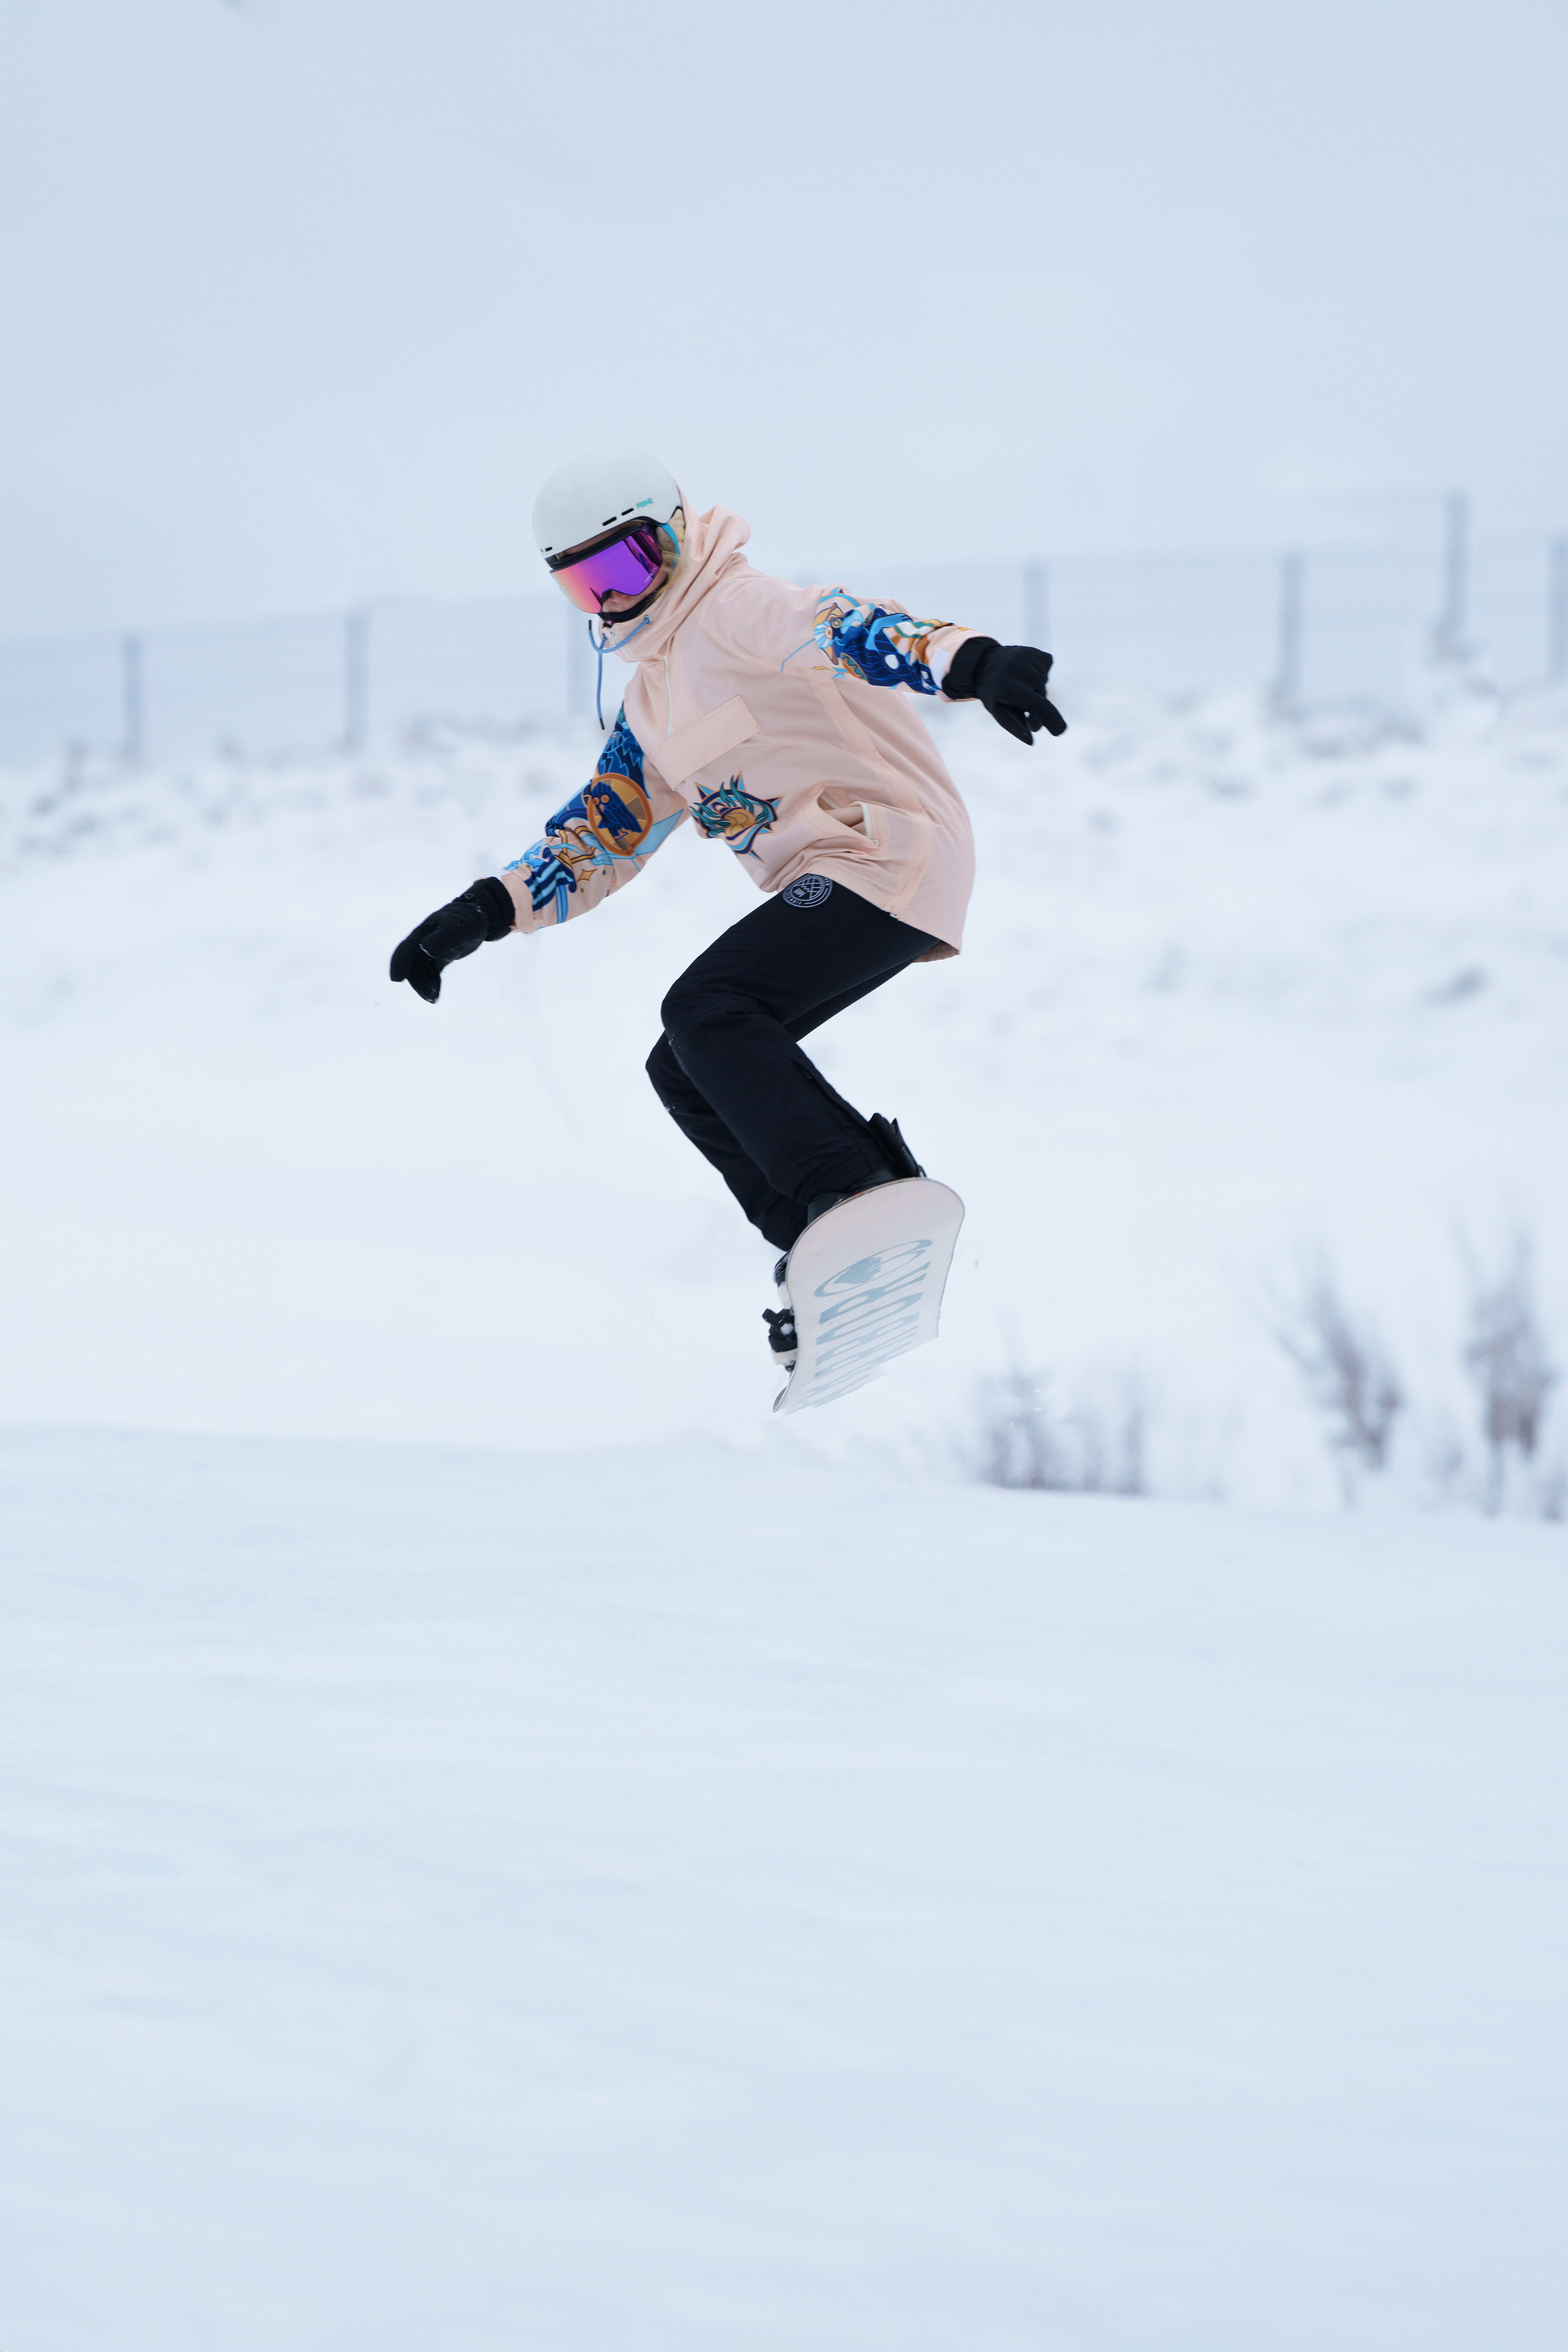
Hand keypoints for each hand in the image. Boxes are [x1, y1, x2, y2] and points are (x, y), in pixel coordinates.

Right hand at [389, 877, 513, 1002]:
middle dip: (413, 979)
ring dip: (423, 984)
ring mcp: (429, 951)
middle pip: (410, 963)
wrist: (475, 918)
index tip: (396, 980)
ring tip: (433, 996)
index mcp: (422, 932)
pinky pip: (429, 973)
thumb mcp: (456, 928)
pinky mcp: (437, 959)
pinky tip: (435, 993)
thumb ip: (442, 938)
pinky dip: (431, 983)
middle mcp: (422, 942)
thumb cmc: (465, 920)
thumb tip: (425, 949)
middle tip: (425, 994)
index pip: (406, 948)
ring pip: (419, 970)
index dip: (399, 963)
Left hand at [944, 638, 1066, 742]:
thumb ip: (1014, 726)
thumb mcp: (997, 710)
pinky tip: (1024, 673)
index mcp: (1013, 688)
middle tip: (1025, 710)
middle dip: (1037, 709)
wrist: (985, 662)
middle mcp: (1024, 672)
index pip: (1039, 706)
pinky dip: (1038, 677)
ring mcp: (1033, 660)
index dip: (1051, 719)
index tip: (1059, 731)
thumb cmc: (992, 692)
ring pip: (1044, 686)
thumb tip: (1031, 741)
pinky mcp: (1040, 655)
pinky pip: (1046, 673)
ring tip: (1019, 685)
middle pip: (1042, 698)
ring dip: (1036, 691)